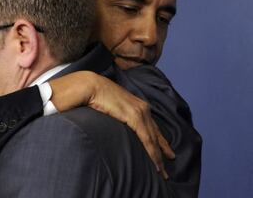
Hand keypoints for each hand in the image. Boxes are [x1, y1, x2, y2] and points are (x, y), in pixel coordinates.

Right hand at [49, 71, 174, 178]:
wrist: (90, 86)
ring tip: (161, 172)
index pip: (152, 126)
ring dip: (158, 156)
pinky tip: (155, 163)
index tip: (167, 152)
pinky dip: (152, 152)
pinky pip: (146, 138)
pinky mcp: (134, 116)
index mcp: (137, 104)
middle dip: (163, 151)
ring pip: (153, 139)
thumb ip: (117, 114)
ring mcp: (140, 112)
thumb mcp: (111, 106)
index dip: (160, 141)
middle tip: (167, 167)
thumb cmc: (95, 95)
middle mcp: (142, 108)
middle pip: (156, 134)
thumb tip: (115, 123)